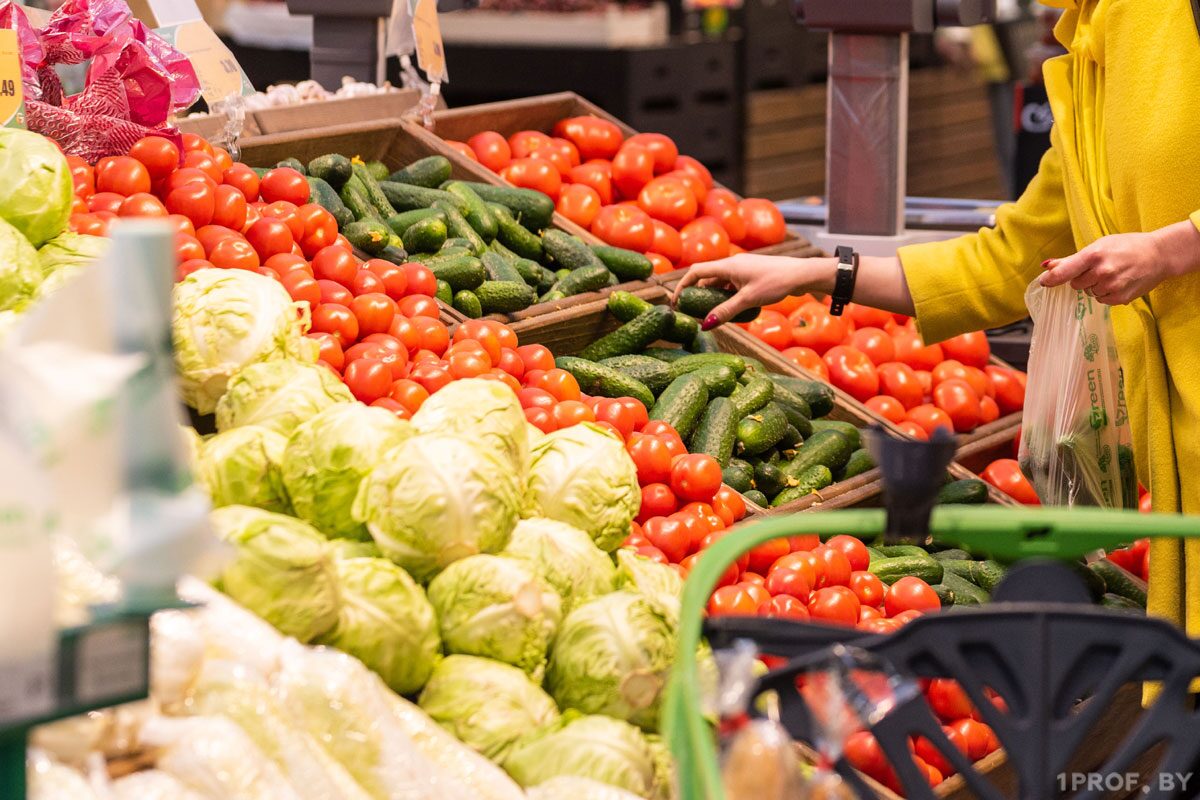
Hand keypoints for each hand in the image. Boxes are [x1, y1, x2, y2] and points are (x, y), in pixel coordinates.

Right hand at [671, 254, 834, 327]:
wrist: (802, 275)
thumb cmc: (776, 283)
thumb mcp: (748, 300)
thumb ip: (725, 312)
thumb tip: (704, 325)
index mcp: (728, 265)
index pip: (696, 271)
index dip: (682, 285)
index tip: (676, 302)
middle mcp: (732, 265)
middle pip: (706, 278)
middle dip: (697, 295)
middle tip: (693, 313)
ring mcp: (742, 270)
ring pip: (720, 283)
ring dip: (713, 298)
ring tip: (712, 315)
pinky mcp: (751, 275)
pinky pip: (732, 286)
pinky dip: (727, 296)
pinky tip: (732, 310)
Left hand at [1040, 222, 1199, 304]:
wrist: (1158, 254)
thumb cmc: (1126, 247)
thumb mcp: (1099, 246)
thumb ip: (1071, 259)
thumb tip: (1046, 266)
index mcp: (1094, 255)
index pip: (1065, 272)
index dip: (1051, 279)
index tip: (1043, 282)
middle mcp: (1102, 272)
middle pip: (1075, 284)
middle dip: (1082, 278)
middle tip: (1099, 268)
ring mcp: (1112, 286)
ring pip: (1089, 293)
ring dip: (1095, 286)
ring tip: (1113, 274)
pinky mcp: (1120, 298)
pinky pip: (1101, 300)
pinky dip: (1106, 294)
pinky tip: (1119, 282)